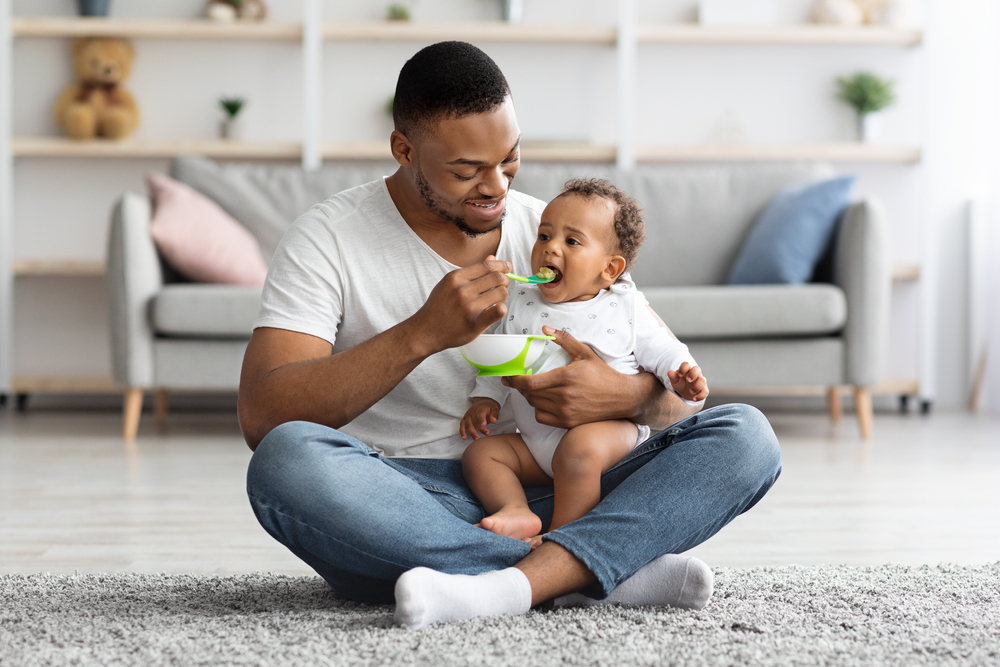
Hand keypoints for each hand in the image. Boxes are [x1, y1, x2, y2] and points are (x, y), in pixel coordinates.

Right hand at [409, 256, 511, 354]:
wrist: (426, 330)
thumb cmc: (439, 307)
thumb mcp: (450, 283)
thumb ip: (472, 271)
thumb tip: (492, 258)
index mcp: (456, 277)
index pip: (487, 265)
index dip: (502, 265)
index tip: (507, 267)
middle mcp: (462, 290)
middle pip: (497, 277)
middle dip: (505, 280)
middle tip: (503, 285)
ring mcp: (469, 306)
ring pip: (501, 293)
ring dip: (503, 295)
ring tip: (496, 300)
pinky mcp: (475, 322)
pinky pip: (499, 311)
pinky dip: (502, 309)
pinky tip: (496, 310)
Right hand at [460, 398, 500, 439]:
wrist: (482, 403)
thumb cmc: (489, 409)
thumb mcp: (494, 409)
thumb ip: (494, 415)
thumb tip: (494, 421)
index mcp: (481, 408)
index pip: (480, 413)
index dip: (481, 419)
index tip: (484, 424)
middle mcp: (472, 411)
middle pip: (475, 420)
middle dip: (480, 428)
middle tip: (487, 433)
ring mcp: (467, 416)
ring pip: (468, 424)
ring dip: (472, 432)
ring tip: (477, 439)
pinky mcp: (464, 420)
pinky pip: (462, 426)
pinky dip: (462, 432)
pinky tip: (464, 438)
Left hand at [502, 326, 635, 429]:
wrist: (621, 398)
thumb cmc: (603, 374)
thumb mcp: (584, 352)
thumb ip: (564, 339)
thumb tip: (545, 328)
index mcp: (565, 377)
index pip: (530, 382)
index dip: (515, 380)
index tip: (509, 375)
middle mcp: (563, 396)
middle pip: (529, 394)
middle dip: (519, 386)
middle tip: (516, 379)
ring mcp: (565, 412)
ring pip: (534, 405)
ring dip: (529, 397)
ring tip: (532, 388)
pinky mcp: (567, 422)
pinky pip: (542, 417)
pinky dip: (538, 410)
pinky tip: (543, 401)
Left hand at [666, 362, 708, 401]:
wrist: (685, 392)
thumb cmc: (680, 383)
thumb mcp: (675, 381)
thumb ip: (673, 376)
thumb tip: (669, 372)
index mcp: (687, 370)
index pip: (686, 365)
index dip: (683, 368)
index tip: (679, 375)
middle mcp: (695, 374)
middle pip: (697, 369)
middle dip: (693, 374)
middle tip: (688, 380)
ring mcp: (700, 381)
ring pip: (702, 380)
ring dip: (697, 386)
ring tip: (691, 391)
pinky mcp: (703, 389)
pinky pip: (705, 391)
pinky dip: (700, 396)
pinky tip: (694, 399)